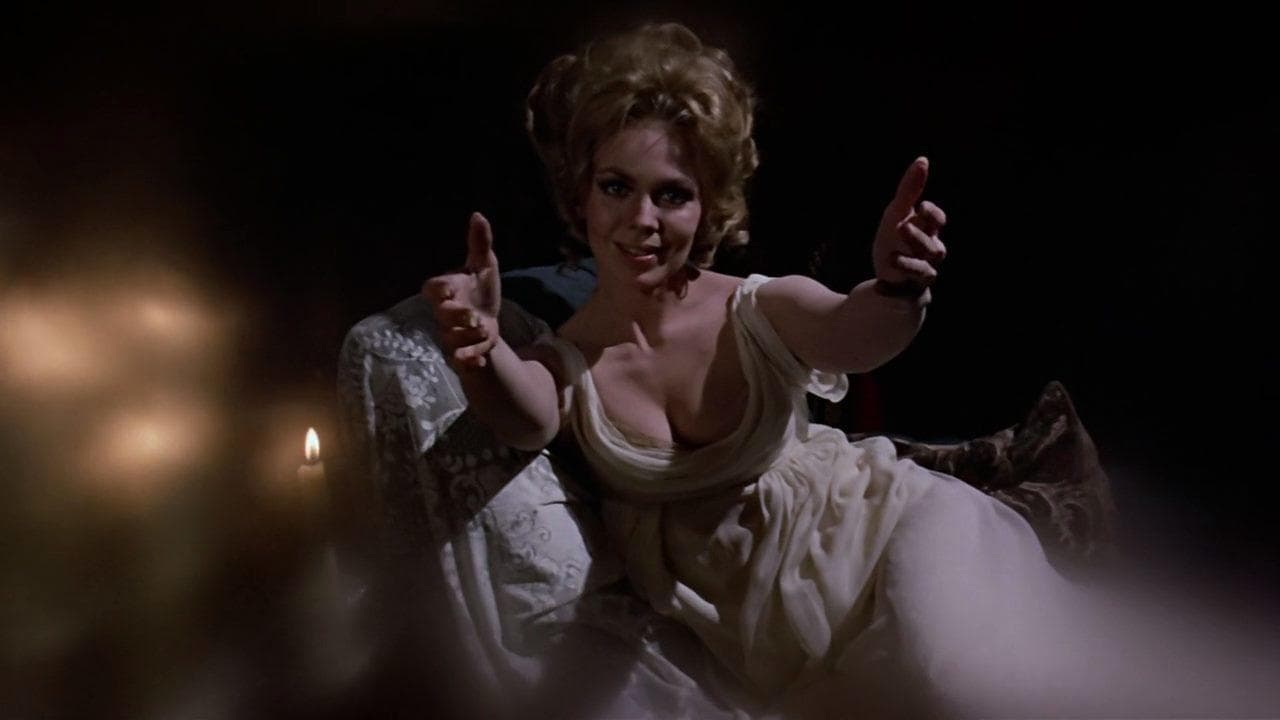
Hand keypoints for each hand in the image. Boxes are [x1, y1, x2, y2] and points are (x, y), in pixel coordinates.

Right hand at [422, 212, 502, 368]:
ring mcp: (451, 334)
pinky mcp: (461, 353)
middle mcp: (444, 314)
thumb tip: (478, 214)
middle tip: (474, 317)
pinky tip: (480, 360)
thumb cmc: (482, 292)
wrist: (489, 324)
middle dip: (457, 316)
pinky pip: (460, 360)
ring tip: (485, 332)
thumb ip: (480, 243)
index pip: (432, 288)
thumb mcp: (485, 266)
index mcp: (447, 291)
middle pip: (442, 315)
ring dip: (469, 338)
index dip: (439, 289)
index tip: (452, 289)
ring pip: (452, 339)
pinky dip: (470, 360)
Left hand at [873, 157, 947, 296]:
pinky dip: (897, 283)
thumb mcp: (897, 214)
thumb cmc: (895, 241)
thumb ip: (910, 190)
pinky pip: (909, 290)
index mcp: (927, 232)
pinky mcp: (909, 291)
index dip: (933, 215)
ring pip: (925, 270)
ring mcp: (921, 273)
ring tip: (892, 255)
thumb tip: (923, 160)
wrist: (888, 277)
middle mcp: (929, 253)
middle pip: (933, 246)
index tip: (921, 206)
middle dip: (919, 236)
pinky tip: (883, 280)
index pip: (938, 221)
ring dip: (910, 261)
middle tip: (901, 227)